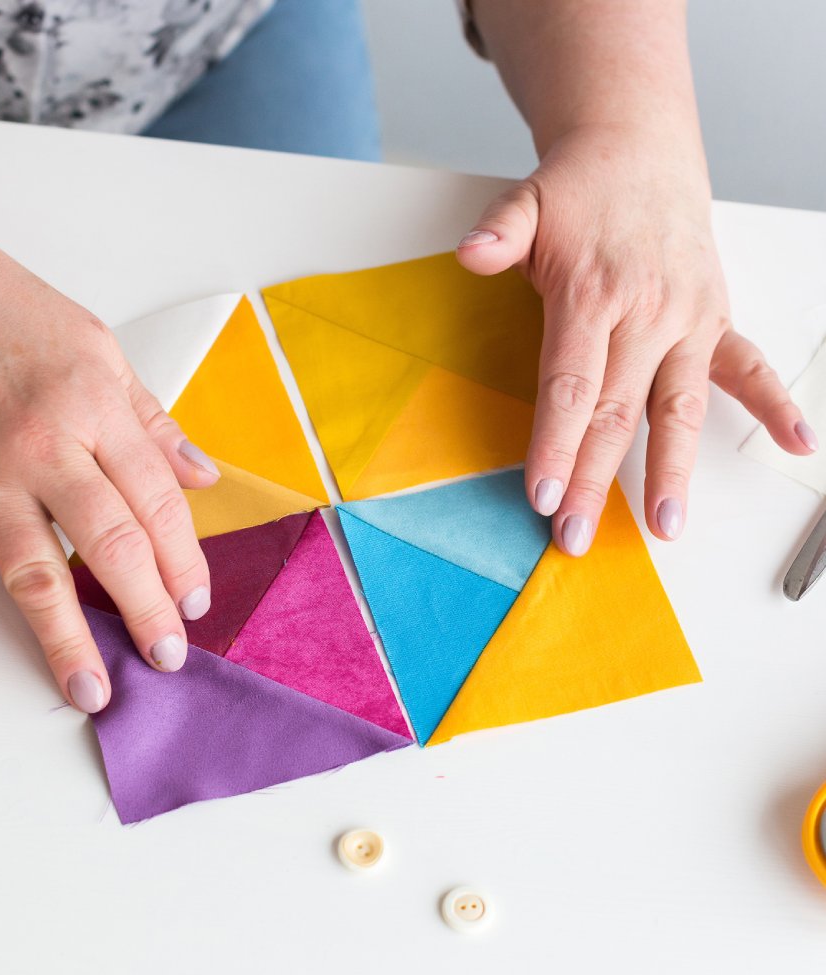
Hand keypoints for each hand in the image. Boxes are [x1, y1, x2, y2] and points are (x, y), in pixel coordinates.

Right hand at [0, 230, 218, 710]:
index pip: (157, 503)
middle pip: (109, 545)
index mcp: (98, 409)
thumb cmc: (12, 313)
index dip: (185, 559)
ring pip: (33, 569)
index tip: (196, 603)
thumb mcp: (104, 352)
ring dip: (64, 637)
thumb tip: (203, 474)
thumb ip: (153, 423)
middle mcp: (46, 447)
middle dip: (145, 608)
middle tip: (168, 658)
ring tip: (92, 689)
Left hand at [456, 123, 815, 554]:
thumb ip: (499, 233)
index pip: (570, 385)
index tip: (541, 496)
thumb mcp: (527, 202)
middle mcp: (647, 312)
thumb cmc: (577, 190)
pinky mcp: (716, 318)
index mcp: (592, 292)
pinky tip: (798, 443)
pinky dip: (774, 403)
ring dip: (673, 470)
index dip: (555, 444)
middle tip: (574, 538)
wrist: (639, 148)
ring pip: (680, 407)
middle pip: (617, 412)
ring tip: (667, 526)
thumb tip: (469, 255)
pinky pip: (749, 366)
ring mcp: (688, 319)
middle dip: (594, 481)